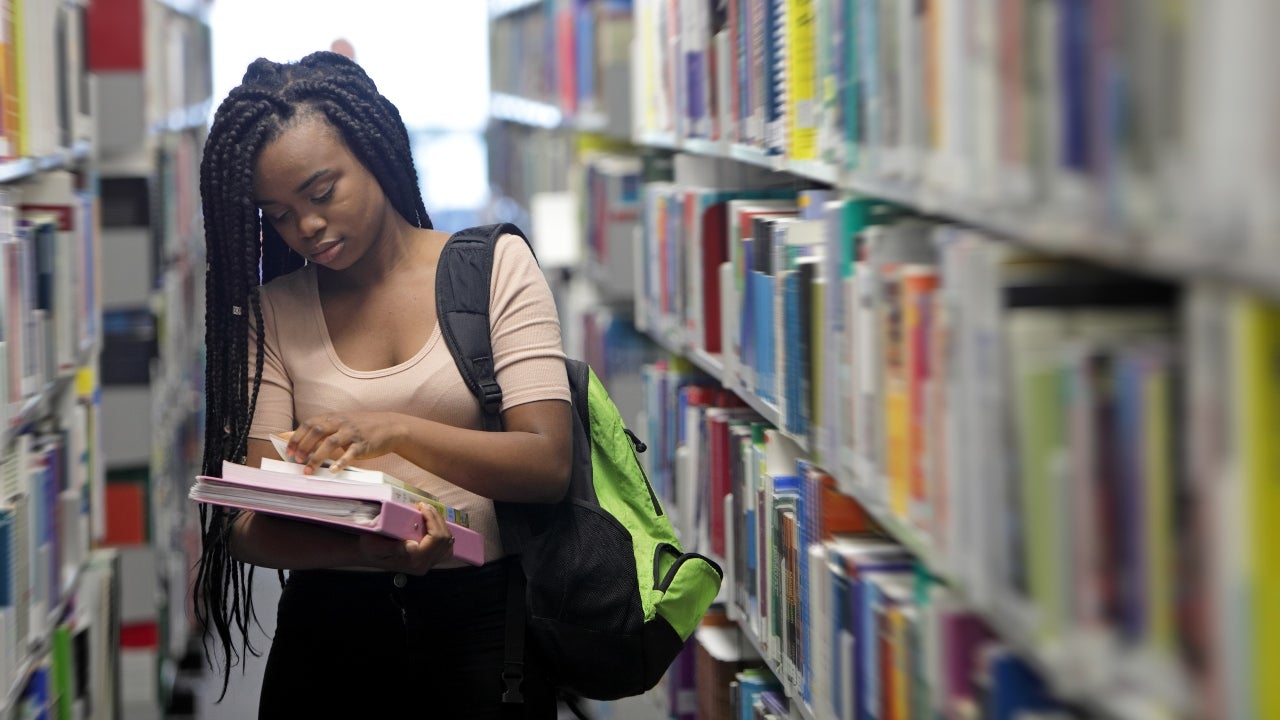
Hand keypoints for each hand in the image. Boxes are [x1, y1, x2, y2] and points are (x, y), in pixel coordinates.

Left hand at [283, 412, 402, 473]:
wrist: (391, 427)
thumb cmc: (362, 427)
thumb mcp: (341, 424)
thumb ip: (322, 430)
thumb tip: (294, 437)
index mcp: (333, 418)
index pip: (309, 424)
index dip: (297, 437)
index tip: (289, 451)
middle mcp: (341, 423)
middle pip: (317, 431)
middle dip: (304, 446)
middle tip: (297, 460)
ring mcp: (352, 433)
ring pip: (330, 442)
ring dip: (317, 457)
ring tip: (309, 470)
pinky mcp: (363, 444)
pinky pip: (350, 453)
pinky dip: (340, 462)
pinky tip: (333, 470)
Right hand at [356, 503, 455, 573]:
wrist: (369, 555)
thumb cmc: (371, 548)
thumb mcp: (376, 546)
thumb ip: (394, 548)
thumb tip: (413, 546)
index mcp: (414, 561)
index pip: (436, 539)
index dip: (433, 519)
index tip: (422, 506)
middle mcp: (424, 565)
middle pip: (444, 539)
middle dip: (437, 519)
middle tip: (425, 506)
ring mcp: (428, 564)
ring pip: (448, 543)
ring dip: (442, 525)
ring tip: (429, 513)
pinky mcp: (429, 561)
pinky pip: (446, 548)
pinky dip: (444, 535)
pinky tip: (434, 525)